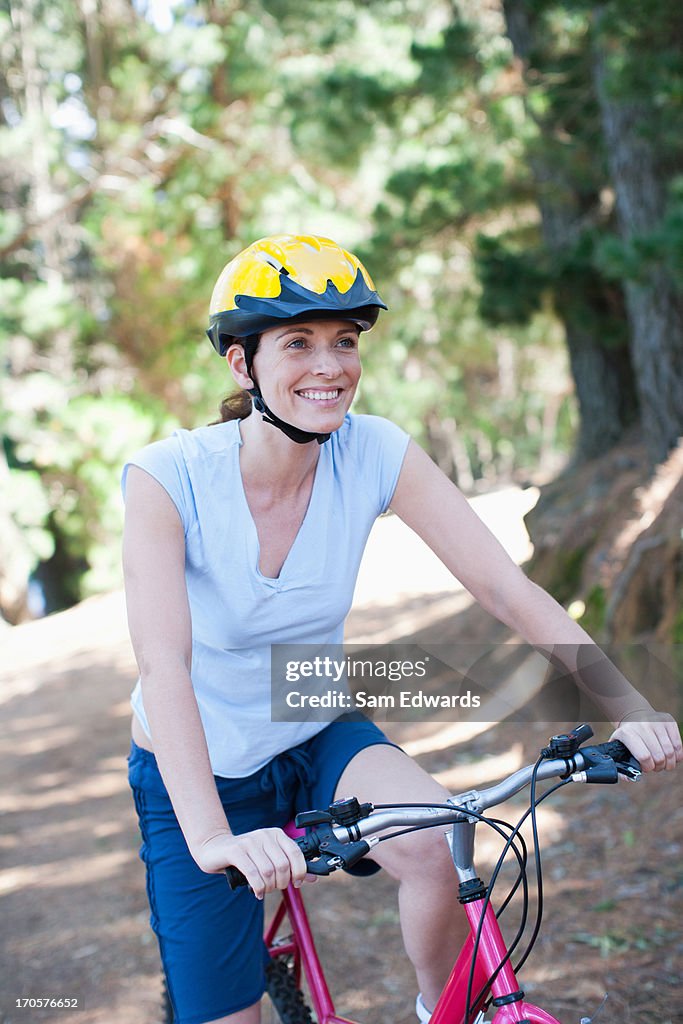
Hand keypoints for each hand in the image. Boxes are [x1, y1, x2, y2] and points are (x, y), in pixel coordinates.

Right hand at [193, 827, 307, 898]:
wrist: (215, 848)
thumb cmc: (245, 856)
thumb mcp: (269, 858)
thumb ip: (290, 866)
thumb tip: (314, 878)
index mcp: (276, 835)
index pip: (297, 854)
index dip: (300, 872)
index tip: (296, 883)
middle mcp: (265, 835)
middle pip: (283, 866)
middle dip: (281, 883)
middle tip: (274, 887)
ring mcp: (250, 842)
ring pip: (268, 872)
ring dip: (269, 887)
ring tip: (264, 890)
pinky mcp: (236, 851)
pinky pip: (253, 873)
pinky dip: (258, 887)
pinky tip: (257, 892)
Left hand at [610, 712, 682, 772]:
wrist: (635, 716)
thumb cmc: (628, 737)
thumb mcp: (617, 747)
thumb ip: (619, 765)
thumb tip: (629, 778)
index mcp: (628, 733)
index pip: (644, 756)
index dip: (648, 767)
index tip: (646, 768)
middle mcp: (643, 726)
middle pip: (659, 756)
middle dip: (659, 767)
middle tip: (656, 766)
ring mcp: (657, 722)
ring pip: (670, 752)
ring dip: (669, 763)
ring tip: (663, 763)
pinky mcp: (669, 722)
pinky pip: (678, 745)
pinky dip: (677, 755)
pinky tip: (671, 757)